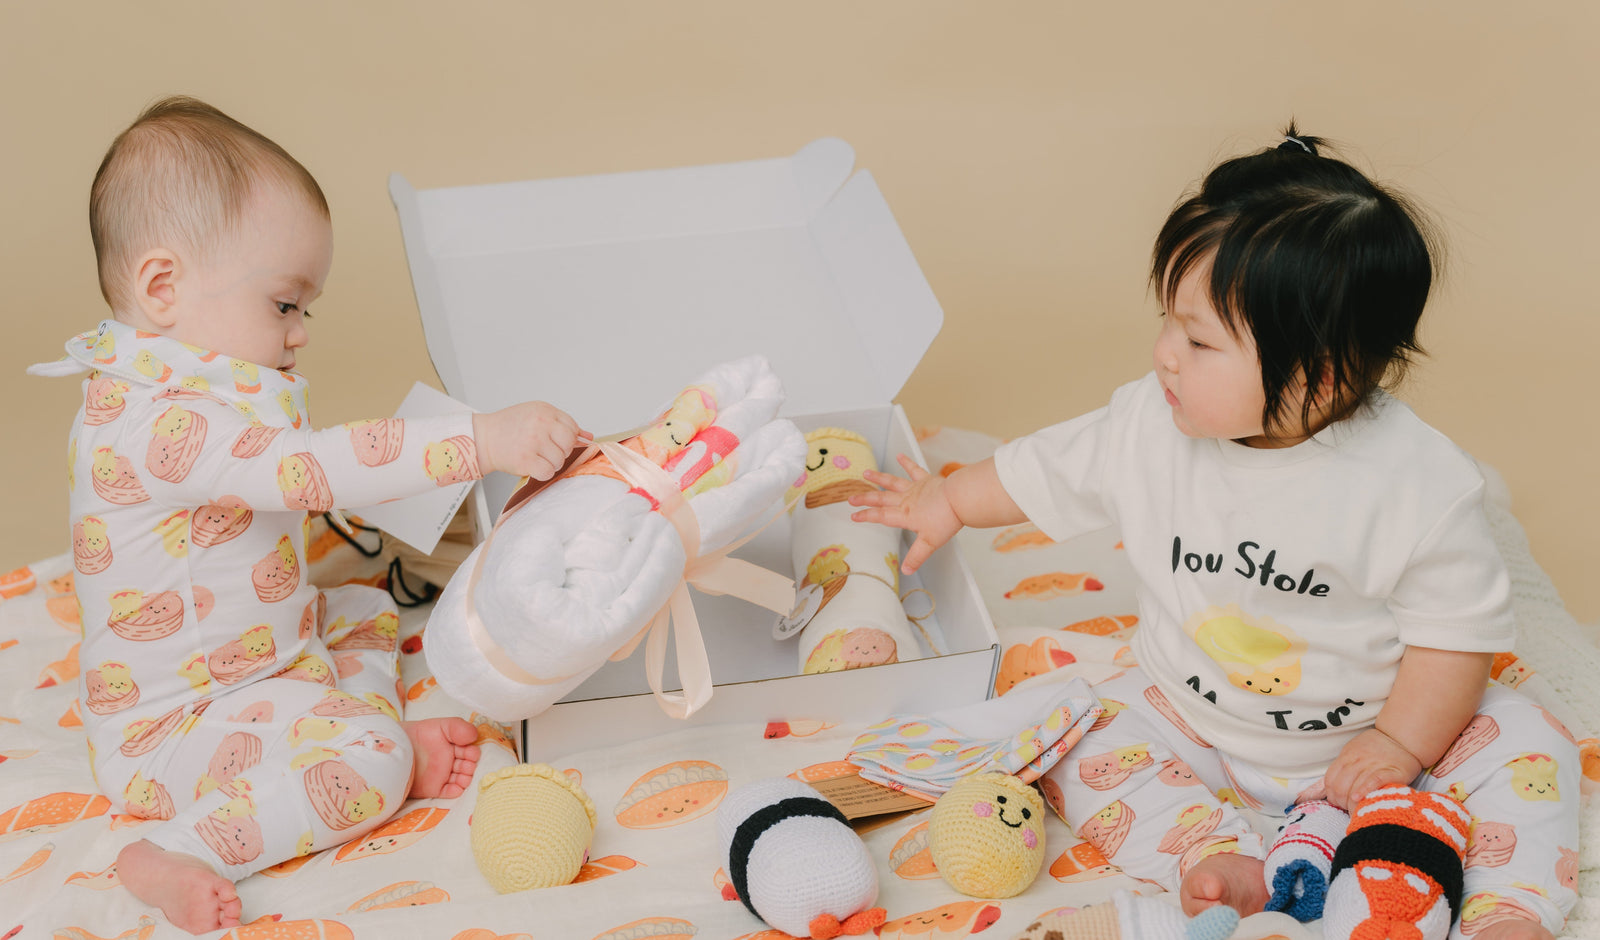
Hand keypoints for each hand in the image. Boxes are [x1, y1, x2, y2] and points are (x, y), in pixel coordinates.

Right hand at [472, 402, 586, 480]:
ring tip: (536, 457)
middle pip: (569, 444)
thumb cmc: (509, 427)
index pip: (572, 427)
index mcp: (545, 411)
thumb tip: (587, 436)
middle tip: (545, 450)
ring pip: (560, 460)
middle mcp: (541, 423)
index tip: (555, 441)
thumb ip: (562, 424)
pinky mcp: (526, 459)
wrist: (483, 437)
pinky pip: (548, 472)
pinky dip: (542, 473)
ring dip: (550, 463)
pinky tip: (533, 465)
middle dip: (561, 451)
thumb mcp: (536, 415)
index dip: (567, 439)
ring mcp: (534, 441)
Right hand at [848, 454, 962, 574]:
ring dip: (878, 477)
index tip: (853, 516)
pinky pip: (913, 470)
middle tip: (851, 498)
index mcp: (905, 515)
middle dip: (865, 498)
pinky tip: (899, 455)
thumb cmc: (946, 520)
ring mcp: (915, 488)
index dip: (866, 516)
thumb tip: (906, 571)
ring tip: (865, 472)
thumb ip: (916, 557)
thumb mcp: (930, 543)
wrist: (960, 499)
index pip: (881, 516)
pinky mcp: (926, 480)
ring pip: (892, 482)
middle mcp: (906, 500)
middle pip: (881, 498)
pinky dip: (906, 462)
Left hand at [1320, 727, 1422, 810]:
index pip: (1330, 780)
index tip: (1338, 802)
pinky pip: (1374, 781)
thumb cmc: (1376, 749)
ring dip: (1351, 804)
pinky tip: (1359, 799)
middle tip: (1348, 809)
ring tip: (1356, 810)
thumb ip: (1338, 771)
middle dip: (1341, 802)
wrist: (1402, 738)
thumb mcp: (1351, 754)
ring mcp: (1374, 764)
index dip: (1331, 795)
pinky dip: (1364, 790)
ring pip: (1354, 787)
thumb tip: (1313, 792)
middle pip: (1340, 787)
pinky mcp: (1392, 771)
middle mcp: (1358, 760)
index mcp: (1347, 756)